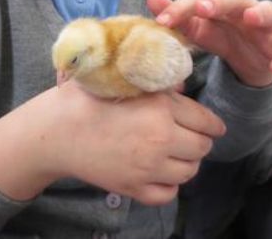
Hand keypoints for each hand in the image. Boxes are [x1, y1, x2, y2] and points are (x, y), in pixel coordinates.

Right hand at [0, 82, 225, 205]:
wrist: (56, 131)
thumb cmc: (85, 98)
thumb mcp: (121, 79)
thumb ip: (155, 82)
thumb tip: (180, 87)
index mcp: (160, 107)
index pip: (205, 120)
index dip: (212, 123)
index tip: (215, 127)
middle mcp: (161, 139)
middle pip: (202, 148)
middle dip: (200, 140)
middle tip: (190, 136)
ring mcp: (149, 168)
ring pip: (189, 172)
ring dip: (186, 162)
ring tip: (174, 153)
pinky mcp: (134, 188)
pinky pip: (168, 194)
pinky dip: (169, 184)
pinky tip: (159, 172)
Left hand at [147, 0, 271, 86]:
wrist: (250, 61)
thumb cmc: (221, 37)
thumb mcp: (198, 30)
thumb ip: (178, 17)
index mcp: (219, 4)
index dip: (180, 8)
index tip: (162, 21)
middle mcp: (243, 9)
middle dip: (218, 1)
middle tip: (203, 7)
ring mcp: (266, 26)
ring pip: (269, 12)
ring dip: (261, 13)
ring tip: (251, 19)